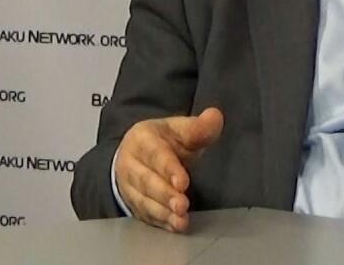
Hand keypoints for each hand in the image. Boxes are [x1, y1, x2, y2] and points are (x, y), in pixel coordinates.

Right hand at [114, 108, 223, 232]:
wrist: (137, 153)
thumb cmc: (163, 141)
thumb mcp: (180, 128)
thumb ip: (198, 127)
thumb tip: (214, 117)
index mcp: (142, 139)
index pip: (155, 155)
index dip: (169, 169)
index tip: (183, 182)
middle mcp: (131, 163)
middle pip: (146, 181)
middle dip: (165, 194)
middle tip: (182, 205)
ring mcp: (129, 186)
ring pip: (144, 201)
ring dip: (163, 212)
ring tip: (180, 219)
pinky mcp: (134, 204)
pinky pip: (145, 215)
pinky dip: (161, 222)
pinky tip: (175, 226)